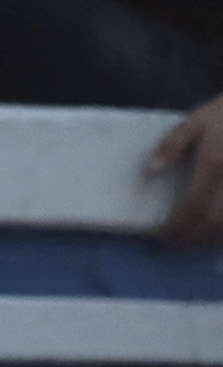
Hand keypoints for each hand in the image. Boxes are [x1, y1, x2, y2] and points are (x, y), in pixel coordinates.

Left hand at [151, 93, 222, 244]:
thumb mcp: (194, 121)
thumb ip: (171, 146)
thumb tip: (150, 171)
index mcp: (214, 163)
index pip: (192, 205)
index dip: (176, 226)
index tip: (160, 236)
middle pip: (214, 222)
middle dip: (192, 238)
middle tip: (173, 244)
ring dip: (211, 240)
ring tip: (192, 242)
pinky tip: (216, 234)